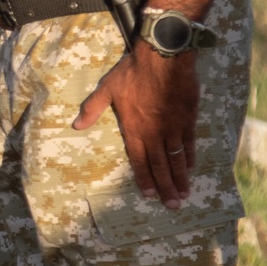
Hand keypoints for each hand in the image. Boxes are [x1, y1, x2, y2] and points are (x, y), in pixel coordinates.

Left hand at [74, 42, 199, 206]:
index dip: (144, 180)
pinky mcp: (187, 119)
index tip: (150, 195)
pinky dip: (190, 158)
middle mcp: (154, 134)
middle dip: (166, 188)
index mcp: (134, 129)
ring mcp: (172, 128)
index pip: (139, 161)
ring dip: (180, 178)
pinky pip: (189, 144)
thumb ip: (92, 109)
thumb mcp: (107, 89)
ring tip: (183, 194)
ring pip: (177, 159)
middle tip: (172, 206)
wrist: (163, 59)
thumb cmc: (133, 73)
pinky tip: (191, 168)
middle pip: (160, 166)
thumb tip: (76, 125)